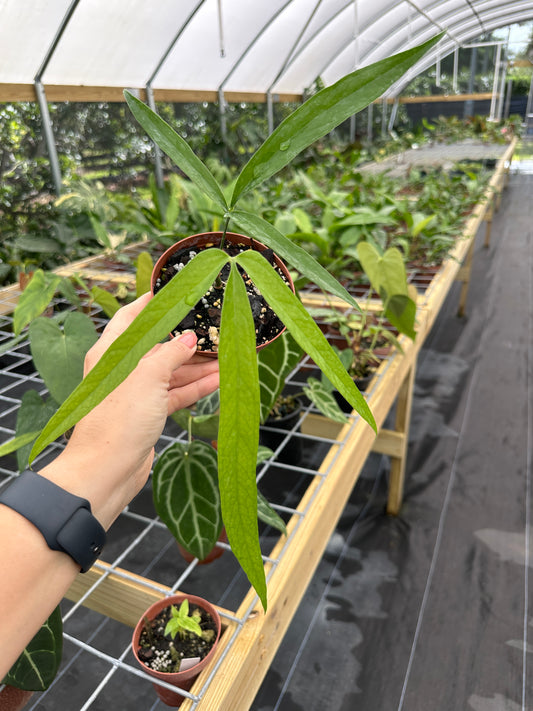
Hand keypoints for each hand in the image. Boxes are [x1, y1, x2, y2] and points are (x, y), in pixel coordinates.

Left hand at [40, 293, 218, 528]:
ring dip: (197, 365)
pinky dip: (195, 387)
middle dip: (184, 338)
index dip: (149, 304)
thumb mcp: (149, 377)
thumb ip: (171, 354)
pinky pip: (176, 393)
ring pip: (171, 371)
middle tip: (211, 326)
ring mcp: (136, 393)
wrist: (107, 469)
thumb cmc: (119, 418)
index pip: (130, 318)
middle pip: (157, 346)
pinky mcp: (148, 414)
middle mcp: (122, 369)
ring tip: (226, 354)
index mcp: (111, 353)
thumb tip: (189, 339)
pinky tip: (219, 378)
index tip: (171, 291)